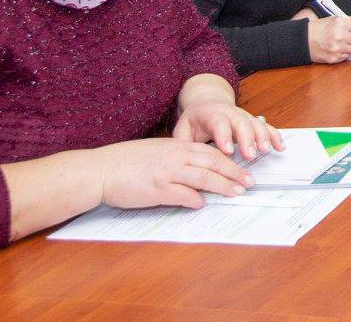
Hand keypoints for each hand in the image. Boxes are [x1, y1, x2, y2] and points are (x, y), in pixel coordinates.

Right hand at [90, 138, 254, 210]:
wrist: (100, 170)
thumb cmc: (125, 162)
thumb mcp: (156, 152)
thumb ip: (176, 158)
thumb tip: (194, 170)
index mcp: (175, 146)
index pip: (210, 152)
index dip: (230, 162)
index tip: (244, 170)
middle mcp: (174, 156)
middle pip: (213, 163)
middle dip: (235, 173)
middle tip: (250, 182)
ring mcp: (166, 172)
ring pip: (203, 177)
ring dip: (223, 186)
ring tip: (238, 192)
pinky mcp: (155, 189)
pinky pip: (181, 194)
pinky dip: (194, 199)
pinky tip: (202, 204)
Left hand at [173, 99, 283, 161]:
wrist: (207, 103)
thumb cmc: (195, 120)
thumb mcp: (183, 129)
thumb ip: (183, 143)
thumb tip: (183, 159)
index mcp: (211, 114)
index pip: (219, 122)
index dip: (224, 136)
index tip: (227, 151)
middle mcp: (230, 113)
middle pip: (241, 122)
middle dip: (248, 139)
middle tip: (250, 155)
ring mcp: (243, 116)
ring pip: (256, 123)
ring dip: (263, 136)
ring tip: (265, 150)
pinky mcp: (252, 121)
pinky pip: (266, 126)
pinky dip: (274, 136)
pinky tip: (280, 146)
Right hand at [306, 14, 350, 63]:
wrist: (303, 40)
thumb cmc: (318, 29)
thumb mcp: (333, 19)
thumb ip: (350, 21)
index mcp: (340, 24)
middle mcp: (339, 36)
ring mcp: (337, 48)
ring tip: (343, 42)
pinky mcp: (334, 58)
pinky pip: (347, 56)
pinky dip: (344, 53)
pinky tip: (337, 48)